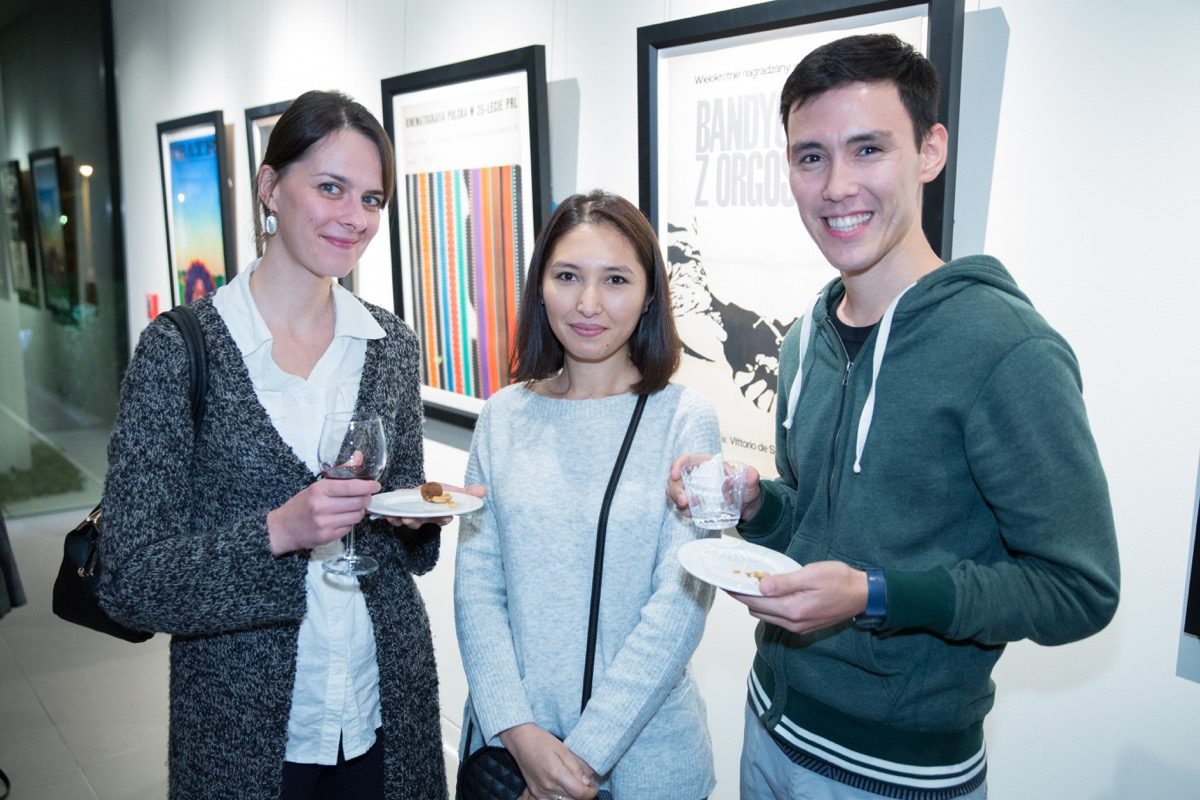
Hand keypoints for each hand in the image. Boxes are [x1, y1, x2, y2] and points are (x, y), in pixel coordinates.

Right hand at [267, 477, 379, 554]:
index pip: (351, 486)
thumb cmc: (301, 505)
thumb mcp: (316, 486)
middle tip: (365, 496)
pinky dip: (349, 522)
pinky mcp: (327, 537)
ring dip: (359, 511)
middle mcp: (321, 506)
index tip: (375, 485)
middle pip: (358, 502)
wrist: (282, 529)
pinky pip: (349, 528)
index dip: (367, 486)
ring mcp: (325, 523)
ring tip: (351, 508)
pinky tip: (341, 519)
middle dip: (366, 498)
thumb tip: (359, 457)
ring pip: (357, 516)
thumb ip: (339, 474)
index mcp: (319, 490)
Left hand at [380, 482, 486, 528]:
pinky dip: (391, 517)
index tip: (442, 516)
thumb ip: (467, 493)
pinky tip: (387, 515)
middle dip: (417, 521)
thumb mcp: (451, 490)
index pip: (445, 517)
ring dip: (403, 520)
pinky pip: (397, 519)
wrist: (419, 494)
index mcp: (441, 512)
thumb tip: (484, 490)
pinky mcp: (403, 515)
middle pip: (424, 521)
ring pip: (410, 522)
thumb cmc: (436, 493)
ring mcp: (415, 517)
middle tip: (410, 518)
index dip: (443, 518)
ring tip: (399, 517)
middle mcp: (428, 517)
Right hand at [499, 723, 596, 799]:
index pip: (580, 794)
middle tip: (586, 784)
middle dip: (583, 795)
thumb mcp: (564, 749)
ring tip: (574, 785)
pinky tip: (563, 789)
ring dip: (572, 797)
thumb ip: (577, 767)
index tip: (594, 786)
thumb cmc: (542, 741)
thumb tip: (588, 781)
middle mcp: (547, 787)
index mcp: (556, 774)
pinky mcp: (535, 794)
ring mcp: (540, 793)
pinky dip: (561, 798)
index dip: (591, 792)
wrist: (521, 741)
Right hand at [667, 454, 762, 521]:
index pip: (686, 460)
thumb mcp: (750, 484)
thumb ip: (750, 478)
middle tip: (683, 501)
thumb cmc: (746, 490)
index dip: (677, 465)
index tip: (674, 474)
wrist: (746, 507)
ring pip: (674, 491)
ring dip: (676, 500)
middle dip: (675, 489)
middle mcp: (695, 475)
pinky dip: (682, 509)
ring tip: (686, 509)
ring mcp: (692, 489)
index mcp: (706, 464)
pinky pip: (680, 504)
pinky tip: (690, 514)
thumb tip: (751, 473)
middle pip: (676, 478)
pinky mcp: (692, 502)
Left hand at [729, 561, 868, 634]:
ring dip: (755, 602)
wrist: (864, 595)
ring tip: (748, 584)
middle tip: (734, 579)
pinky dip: (768, 606)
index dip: (738, 592)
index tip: (725, 581)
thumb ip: (785, 582)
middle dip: (743, 597)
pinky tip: (768, 593)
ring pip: (766, 615)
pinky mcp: (803, 626)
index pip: (755, 602)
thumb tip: (761, 586)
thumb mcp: (811, 575)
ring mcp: (798, 627)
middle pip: (757, 611)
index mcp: (793, 610)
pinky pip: (778, 617)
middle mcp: (792, 623)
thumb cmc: (840, 581)